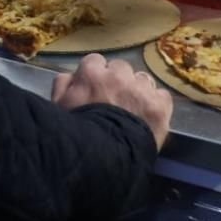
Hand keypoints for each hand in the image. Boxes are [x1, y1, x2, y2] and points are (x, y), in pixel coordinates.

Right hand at [52, 53, 172, 149]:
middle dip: (117, 80)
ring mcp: (142, 90)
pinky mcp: (160, 106)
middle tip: (113, 99)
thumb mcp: (58, 106)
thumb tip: (73, 76)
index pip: (95, 61)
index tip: (94, 88)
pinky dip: (156, 103)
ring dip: (138, 90)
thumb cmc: (76, 132)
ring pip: (143, 80)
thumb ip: (62, 84)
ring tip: (133, 108)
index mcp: (92, 73)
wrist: (103, 159)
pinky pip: (162, 95)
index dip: (95, 75)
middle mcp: (119, 75)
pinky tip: (149, 114)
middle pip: (121, 68)